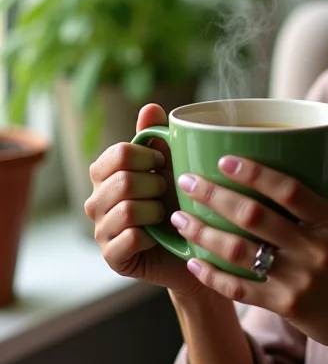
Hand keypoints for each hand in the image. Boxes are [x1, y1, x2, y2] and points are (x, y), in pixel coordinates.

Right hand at [84, 104, 206, 298]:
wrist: (195, 245)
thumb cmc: (180, 199)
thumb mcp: (173, 163)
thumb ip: (158, 136)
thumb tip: (150, 106)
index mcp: (105, 172)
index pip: (119, 153)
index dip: (148, 156)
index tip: (162, 163)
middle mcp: (95, 200)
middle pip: (123, 180)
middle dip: (156, 185)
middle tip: (166, 193)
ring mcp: (100, 230)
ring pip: (127, 209)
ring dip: (156, 210)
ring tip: (165, 214)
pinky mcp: (112, 257)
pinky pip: (130, 238)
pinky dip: (152, 235)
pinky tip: (160, 235)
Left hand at [169, 155, 327, 363]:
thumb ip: (318, 210)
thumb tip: (276, 182)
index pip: (289, 190)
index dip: (254, 173)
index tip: (224, 159)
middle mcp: (315, 249)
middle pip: (254, 217)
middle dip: (214, 196)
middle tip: (187, 182)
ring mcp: (299, 280)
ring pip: (239, 252)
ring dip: (204, 232)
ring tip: (180, 218)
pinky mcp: (286, 307)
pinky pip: (240, 289)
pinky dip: (212, 274)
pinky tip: (193, 261)